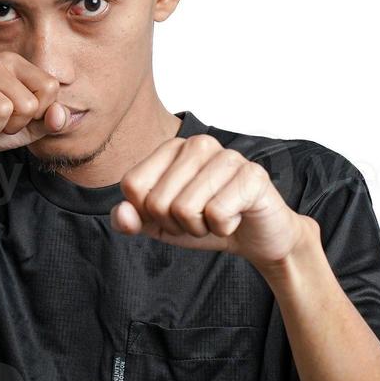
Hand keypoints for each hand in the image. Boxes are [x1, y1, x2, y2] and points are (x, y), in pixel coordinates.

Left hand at [111, 134, 317, 268]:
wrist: (257, 236)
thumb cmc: (207, 222)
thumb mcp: (160, 225)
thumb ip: (131, 219)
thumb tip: (122, 213)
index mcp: (171, 148)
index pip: (132, 186)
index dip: (149, 213)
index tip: (174, 213)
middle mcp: (198, 144)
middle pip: (158, 202)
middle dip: (177, 224)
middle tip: (201, 218)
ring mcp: (228, 156)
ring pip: (185, 209)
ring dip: (201, 228)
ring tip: (218, 217)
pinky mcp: (252, 175)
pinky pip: (217, 214)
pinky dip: (224, 228)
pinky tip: (236, 217)